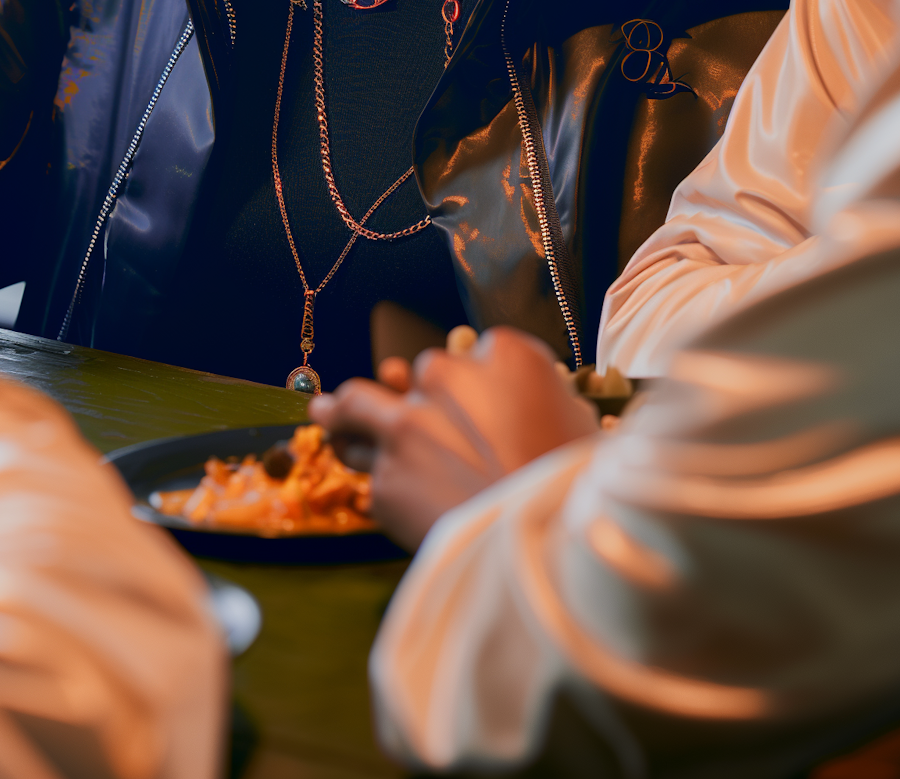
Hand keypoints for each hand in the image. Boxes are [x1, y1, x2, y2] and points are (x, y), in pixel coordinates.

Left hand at [311, 328, 598, 550]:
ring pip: (356, 408)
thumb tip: (508, 407)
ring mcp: (408, 425)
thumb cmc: (575, 484)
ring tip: (324, 413)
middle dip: (401, 392)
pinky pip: (374, 475)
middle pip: (409, 374)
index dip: (464, 384)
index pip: (469, 357)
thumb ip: (530, 399)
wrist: (548, 544)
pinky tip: (377, 490)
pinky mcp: (387, 480)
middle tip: (376, 396)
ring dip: (341, 414)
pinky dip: (379, 483)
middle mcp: (446, 377)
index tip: (459, 402)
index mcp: (504, 354)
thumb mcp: (574, 420)